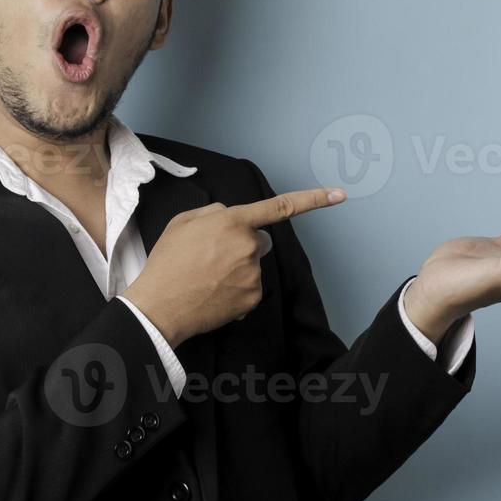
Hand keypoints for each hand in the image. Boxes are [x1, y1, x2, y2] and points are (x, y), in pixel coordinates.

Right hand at [124, 187, 347, 346]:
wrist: (160, 306)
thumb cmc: (167, 262)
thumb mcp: (182, 222)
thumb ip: (213, 213)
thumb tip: (231, 217)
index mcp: (233, 222)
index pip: (280, 207)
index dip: (313, 199)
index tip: (340, 195)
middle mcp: (249, 246)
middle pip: (260, 240)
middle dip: (244, 244)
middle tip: (213, 256)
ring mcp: (253, 274)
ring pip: (253, 265)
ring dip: (237, 268)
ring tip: (206, 276)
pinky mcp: (253, 298)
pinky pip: (250, 288)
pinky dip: (236, 290)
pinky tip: (213, 292)